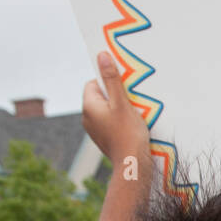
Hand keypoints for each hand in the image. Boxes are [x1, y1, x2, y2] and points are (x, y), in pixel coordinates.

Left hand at [82, 50, 150, 170]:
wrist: (132, 165)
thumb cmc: (128, 133)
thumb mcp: (122, 102)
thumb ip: (112, 79)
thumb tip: (101, 56)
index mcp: (89, 106)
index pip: (93, 83)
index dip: (107, 81)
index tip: (122, 86)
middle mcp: (87, 118)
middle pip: (100, 96)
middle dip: (115, 95)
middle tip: (131, 100)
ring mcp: (94, 130)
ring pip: (106, 110)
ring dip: (119, 108)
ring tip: (133, 114)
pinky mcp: (103, 139)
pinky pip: (109, 122)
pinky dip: (119, 121)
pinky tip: (132, 126)